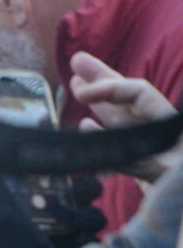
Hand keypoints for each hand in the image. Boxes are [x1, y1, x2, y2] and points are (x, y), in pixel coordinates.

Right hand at [71, 52, 182, 183]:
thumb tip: (95, 129)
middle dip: (103, 78)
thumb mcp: (168, 170)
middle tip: (78, 60)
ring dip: (98, 104)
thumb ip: (143, 158)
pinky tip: (86, 128)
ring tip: (75, 86)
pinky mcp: (147, 172)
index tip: (82, 93)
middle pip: (130, 99)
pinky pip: (122, 150)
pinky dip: (102, 138)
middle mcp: (162, 134)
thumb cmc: (179, 187)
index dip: (111, 88)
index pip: (139, 95)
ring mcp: (152, 152)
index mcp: (171, 127)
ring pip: (121, 122)